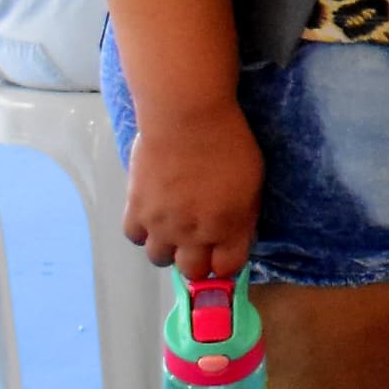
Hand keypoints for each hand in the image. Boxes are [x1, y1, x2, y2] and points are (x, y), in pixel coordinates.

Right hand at [121, 97, 264, 284]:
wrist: (186, 117)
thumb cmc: (228, 142)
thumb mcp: (253, 182)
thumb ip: (244, 215)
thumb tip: (235, 233)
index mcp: (229, 228)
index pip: (227, 269)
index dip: (226, 263)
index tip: (224, 252)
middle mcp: (194, 234)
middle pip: (192, 271)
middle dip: (198, 261)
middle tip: (198, 243)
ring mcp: (162, 224)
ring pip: (160, 259)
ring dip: (169, 248)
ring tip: (173, 229)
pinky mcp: (136, 209)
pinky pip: (135, 236)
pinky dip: (143, 230)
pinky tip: (152, 215)